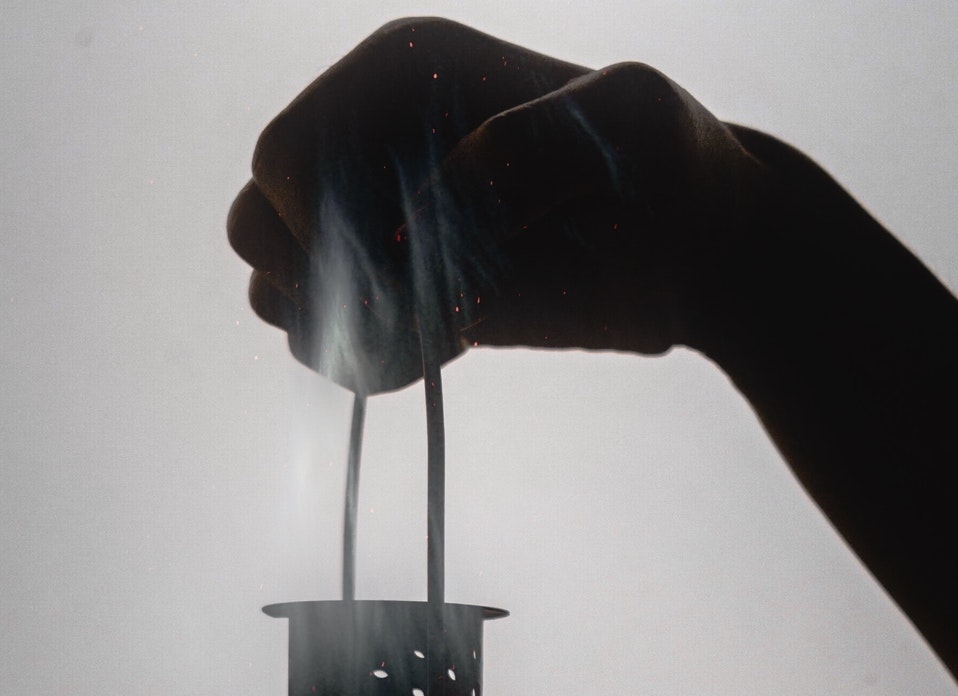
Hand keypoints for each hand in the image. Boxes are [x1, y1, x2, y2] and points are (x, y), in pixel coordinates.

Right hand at [227, 17, 763, 392]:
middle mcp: (372, 144)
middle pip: (260, 222)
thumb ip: (528, 145)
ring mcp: (381, 224)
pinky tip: (444, 347)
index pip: (287, 156)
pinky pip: (329, 340)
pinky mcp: (404, 295)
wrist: (697, 248)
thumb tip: (429, 212)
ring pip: (279, 286)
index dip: (319, 227)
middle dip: (317, 280)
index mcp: (402, 73)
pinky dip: (365, 360)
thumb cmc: (668, 165)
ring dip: (338, 326)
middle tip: (406, 303)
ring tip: (434, 328)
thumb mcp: (621, 124)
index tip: (400, 263)